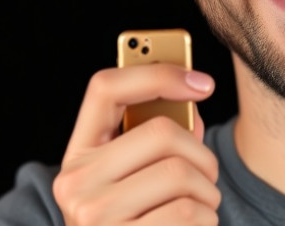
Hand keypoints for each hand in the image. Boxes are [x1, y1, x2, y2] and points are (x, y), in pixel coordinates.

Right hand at [53, 64, 220, 224]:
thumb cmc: (139, 222)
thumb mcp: (134, 179)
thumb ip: (157, 141)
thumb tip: (193, 108)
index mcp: (78, 154)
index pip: (105, 87)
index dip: (157, 73)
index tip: (203, 83)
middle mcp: (76, 183)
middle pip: (162, 133)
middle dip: (203, 154)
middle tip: (208, 175)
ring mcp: (95, 216)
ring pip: (182, 175)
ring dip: (209, 193)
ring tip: (201, 206)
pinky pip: (190, 214)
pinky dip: (207, 220)